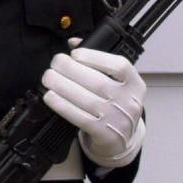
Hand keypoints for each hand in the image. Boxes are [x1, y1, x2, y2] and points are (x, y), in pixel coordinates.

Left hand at [41, 42, 145, 167]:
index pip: (120, 66)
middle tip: (54, 63)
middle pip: (98, 82)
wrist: (122, 140)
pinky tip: (50, 96)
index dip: (95, 57)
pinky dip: (62, 105)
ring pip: (86, 99)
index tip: (75, 53)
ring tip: (48, 77)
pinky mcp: (104, 134)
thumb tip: (73, 42)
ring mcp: (118, 119)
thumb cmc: (114, 105)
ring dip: (61, 85)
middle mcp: (129, 101)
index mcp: (134, 84)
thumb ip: (97, 61)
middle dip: (70, 69)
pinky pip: (79, 117)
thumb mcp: (115, 83)